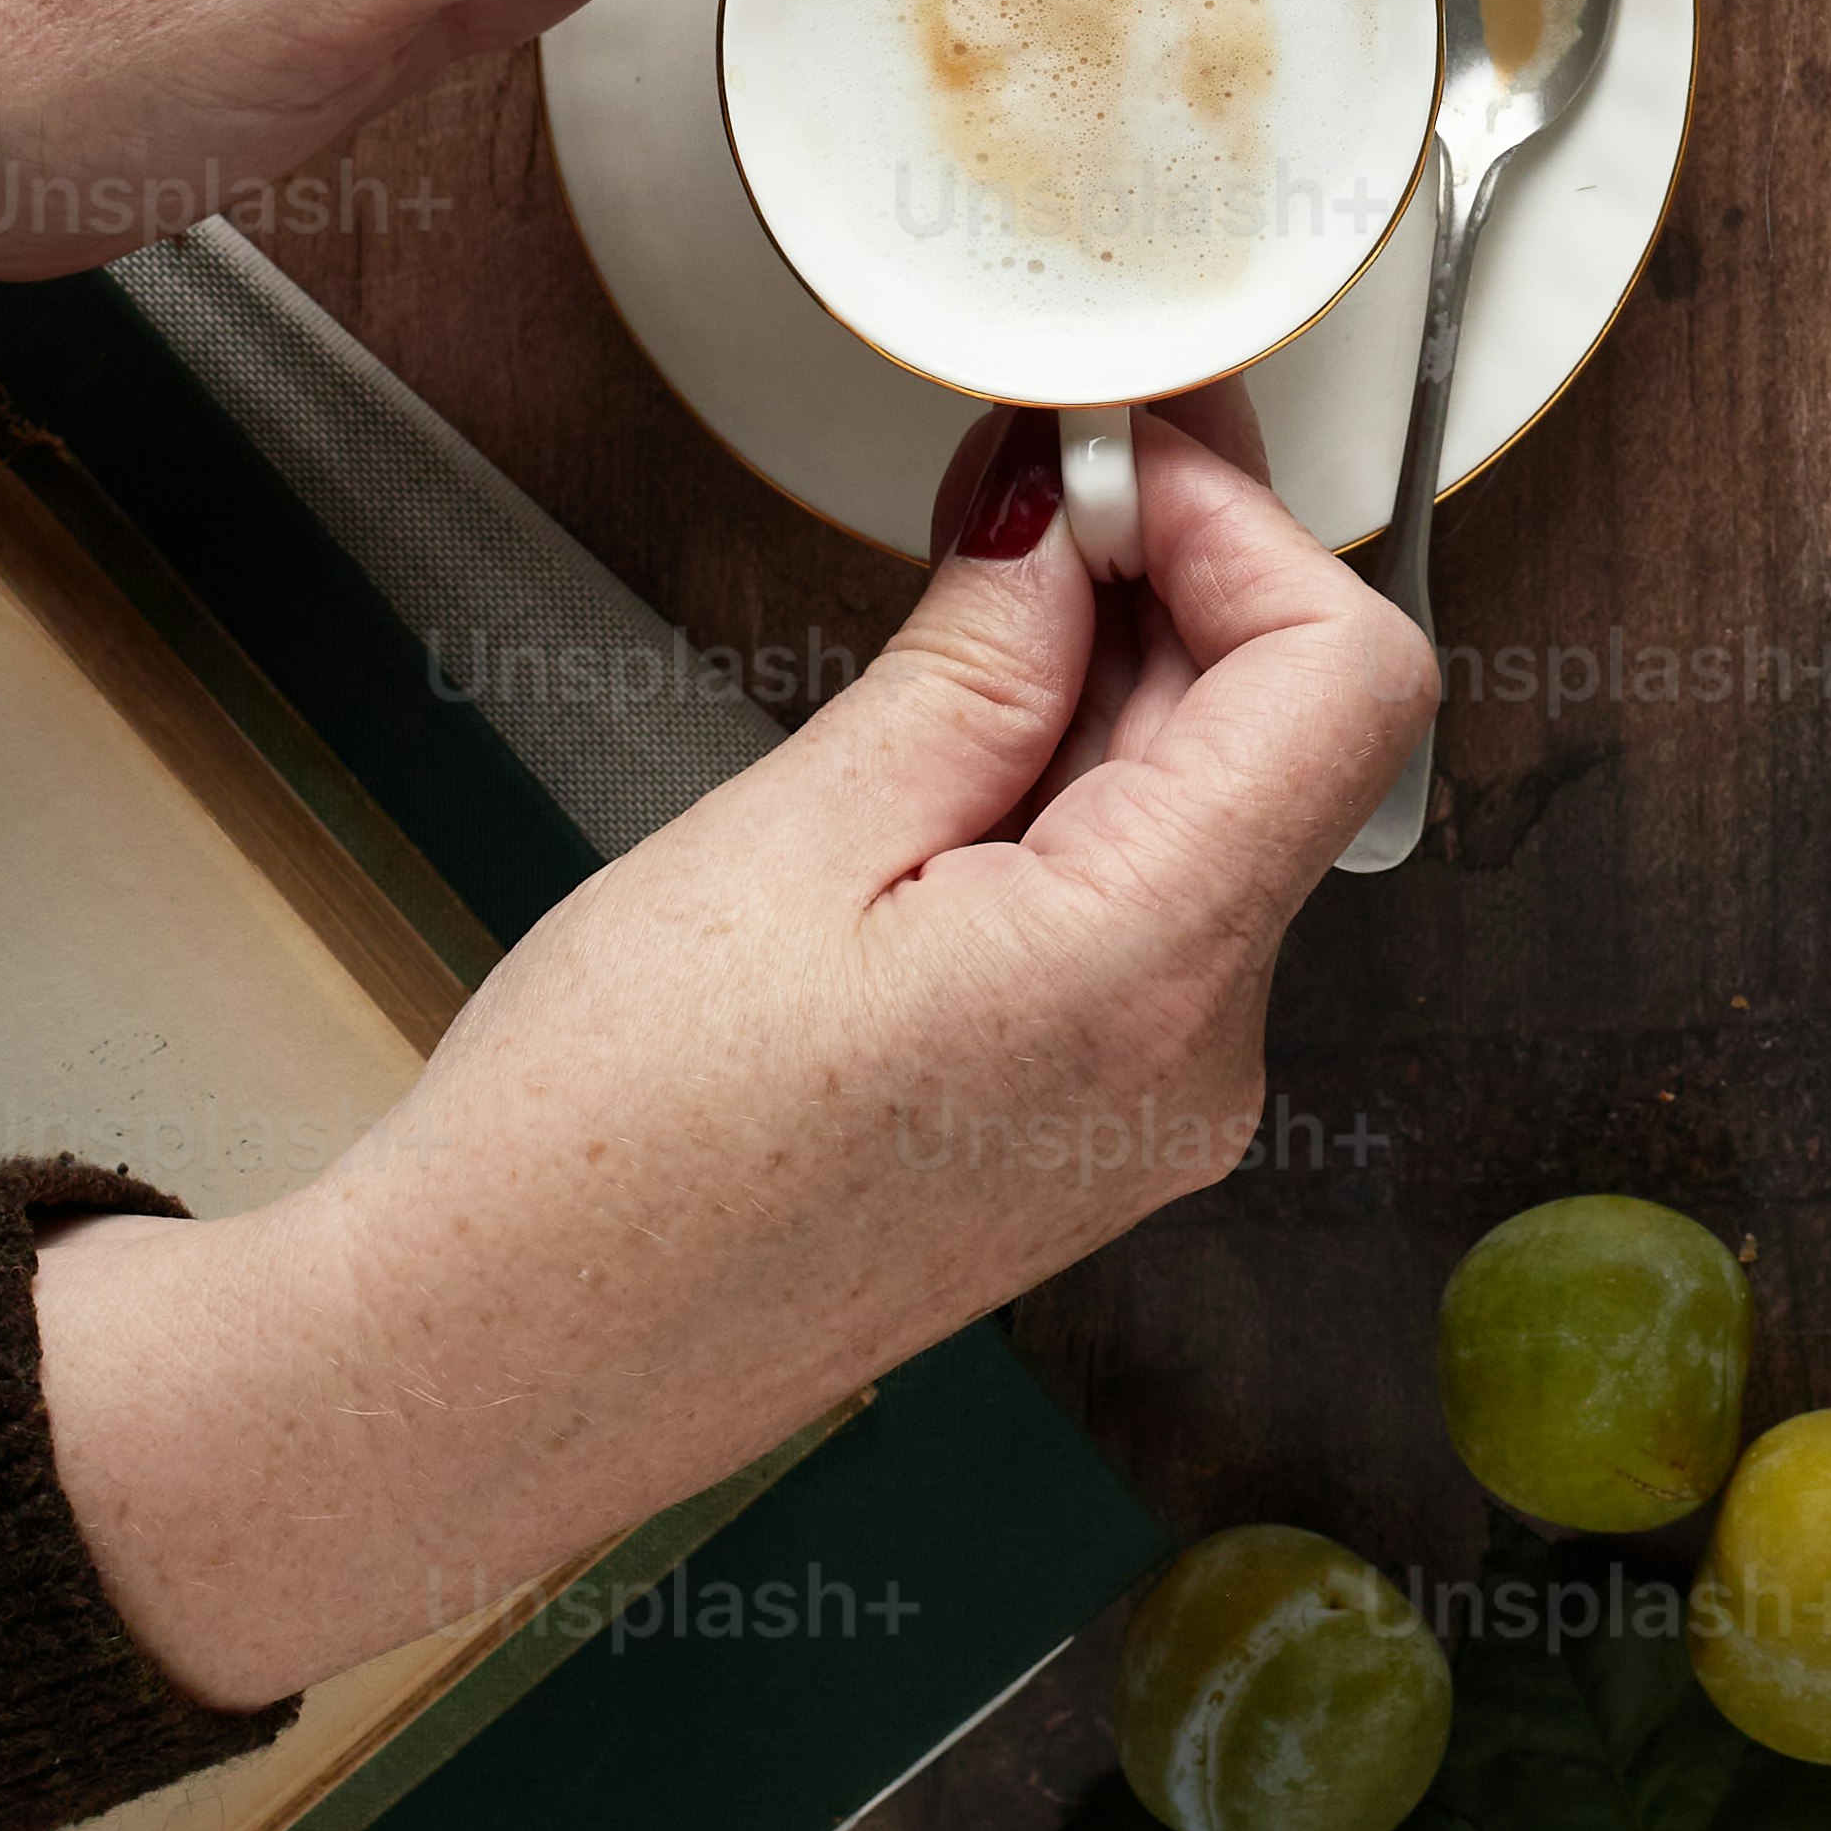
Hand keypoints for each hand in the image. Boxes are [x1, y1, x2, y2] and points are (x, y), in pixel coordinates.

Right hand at [32, 413, 1437, 1707]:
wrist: (486, 1381)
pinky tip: (956, 738)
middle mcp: (1198, 1065)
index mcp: (1144, 983)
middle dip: (1181, 580)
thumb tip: (1066, 519)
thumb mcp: (790, 837)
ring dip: (1124, 678)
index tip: (1117, 449)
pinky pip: (1150, 909)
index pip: (1344, 684)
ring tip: (974, 588)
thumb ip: (975, 663)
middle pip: (1288, 743)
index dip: (1245, 529)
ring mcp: (1154, 1114)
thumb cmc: (595, 1148)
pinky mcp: (1092, 1132)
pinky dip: (1084, 791)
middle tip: (1038, 462)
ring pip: (1218, 817)